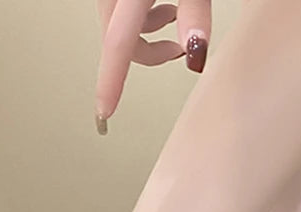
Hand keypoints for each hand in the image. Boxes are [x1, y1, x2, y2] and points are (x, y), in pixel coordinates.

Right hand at [95, 0, 210, 132]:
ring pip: (118, 26)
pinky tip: (160, 6)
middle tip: (179, 50)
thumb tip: (196, 56)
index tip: (104, 112)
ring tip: (173, 17)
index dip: (110, 83)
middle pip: (120, 40)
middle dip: (149, 53)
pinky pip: (119, 12)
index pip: (119, 45)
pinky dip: (140, 17)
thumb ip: (195, 13)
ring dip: (146, 33)